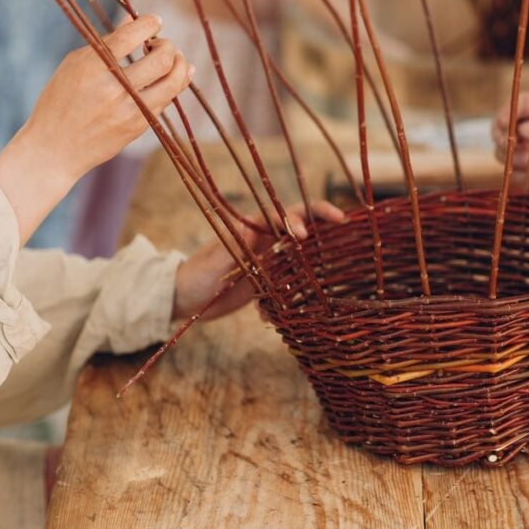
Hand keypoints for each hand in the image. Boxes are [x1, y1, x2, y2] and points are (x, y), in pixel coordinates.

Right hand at [0, 15, 193, 241]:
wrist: (55, 148)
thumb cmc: (61, 101)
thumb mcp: (74, 66)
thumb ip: (106, 44)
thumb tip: (133, 20)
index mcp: (92, 67)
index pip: (130, 36)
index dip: (149, 24)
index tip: (155, 21)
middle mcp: (114, 88)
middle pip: (161, 58)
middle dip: (168, 45)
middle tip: (162, 44)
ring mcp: (130, 109)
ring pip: (173, 81)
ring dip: (180, 64)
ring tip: (175, 59)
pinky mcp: (139, 126)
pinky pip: (167, 100)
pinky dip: (175, 84)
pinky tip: (174, 77)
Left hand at [172, 201, 345, 321]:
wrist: (183, 299)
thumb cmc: (194, 276)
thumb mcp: (211, 263)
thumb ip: (232, 246)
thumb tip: (248, 224)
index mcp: (253, 229)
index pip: (284, 214)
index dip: (299, 219)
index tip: (304, 235)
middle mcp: (266, 241)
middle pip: (302, 226)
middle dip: (323, 223)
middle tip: (345, 223)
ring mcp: (269, 261)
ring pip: (301, 257)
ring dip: (312, 268)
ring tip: (323, 281)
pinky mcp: (269, 282)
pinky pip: (289, 285)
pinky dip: (288, 299)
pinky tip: (268, 314)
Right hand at [492, 93, 528, 205]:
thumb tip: (520, 131)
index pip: (516, 105)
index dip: (505, 113)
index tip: (505, 123)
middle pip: (501, 130)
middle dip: (502, 138)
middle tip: (514, 146)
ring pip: (504, 155)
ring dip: (513, 158)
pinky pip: (514, 177)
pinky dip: (521, 177)